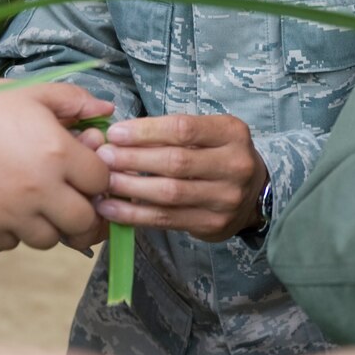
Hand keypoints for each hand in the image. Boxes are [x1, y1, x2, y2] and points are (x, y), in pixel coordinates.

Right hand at [0, 82, 113, 251]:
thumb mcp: (32, 92)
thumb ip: (74, 101)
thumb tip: (107, 113)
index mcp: (58, 153)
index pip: (102, 182)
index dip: (99, 178)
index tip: (87, 171)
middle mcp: (40, 189)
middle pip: (84, 223)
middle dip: (84, 212)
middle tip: (73, 199)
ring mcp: (12, 214)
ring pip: (50, 240)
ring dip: (51, 226)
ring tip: (40, 204)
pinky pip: (13, 244)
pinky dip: (15, 233)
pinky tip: (10, 209)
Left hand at [95, 114, 269, 242]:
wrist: (252, 195)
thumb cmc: (218, 155)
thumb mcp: (208, 134)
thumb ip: (172, 133)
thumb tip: (119, 136)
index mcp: (232, 133)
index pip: (184, 129)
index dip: (146, 131)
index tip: (115, 133)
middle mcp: (235, 165)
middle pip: (176, 162)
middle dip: (133, 159)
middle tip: (102, 157)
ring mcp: (226, 199)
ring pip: (170, 194)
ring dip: (130, 187)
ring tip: (102, 181)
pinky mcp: (213, 225)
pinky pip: (166, 219)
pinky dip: (134, 214)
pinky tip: (111, 208)